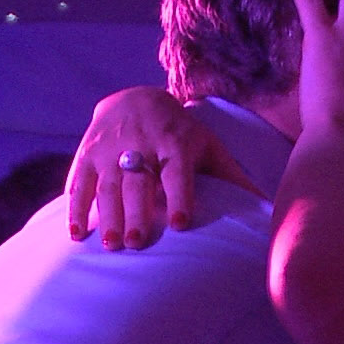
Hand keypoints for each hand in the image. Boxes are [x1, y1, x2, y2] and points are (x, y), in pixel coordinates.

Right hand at [66, 86, 258, 249]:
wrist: (135, 97)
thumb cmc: (181, 133)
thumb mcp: (208, 147)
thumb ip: (233, 177)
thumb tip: (267, 207)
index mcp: (175, 144)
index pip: (178, 172)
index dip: (181, 197)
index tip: (182, 224)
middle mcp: (142, 144)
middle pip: (139, 182)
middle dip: (137, 213)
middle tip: (137, 244)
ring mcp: (111, 148)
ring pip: (108, 185)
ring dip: (108, 216)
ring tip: (111, 245)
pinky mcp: (88, 153)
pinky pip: (79, 181)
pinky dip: (76, 207)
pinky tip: (76, 234)